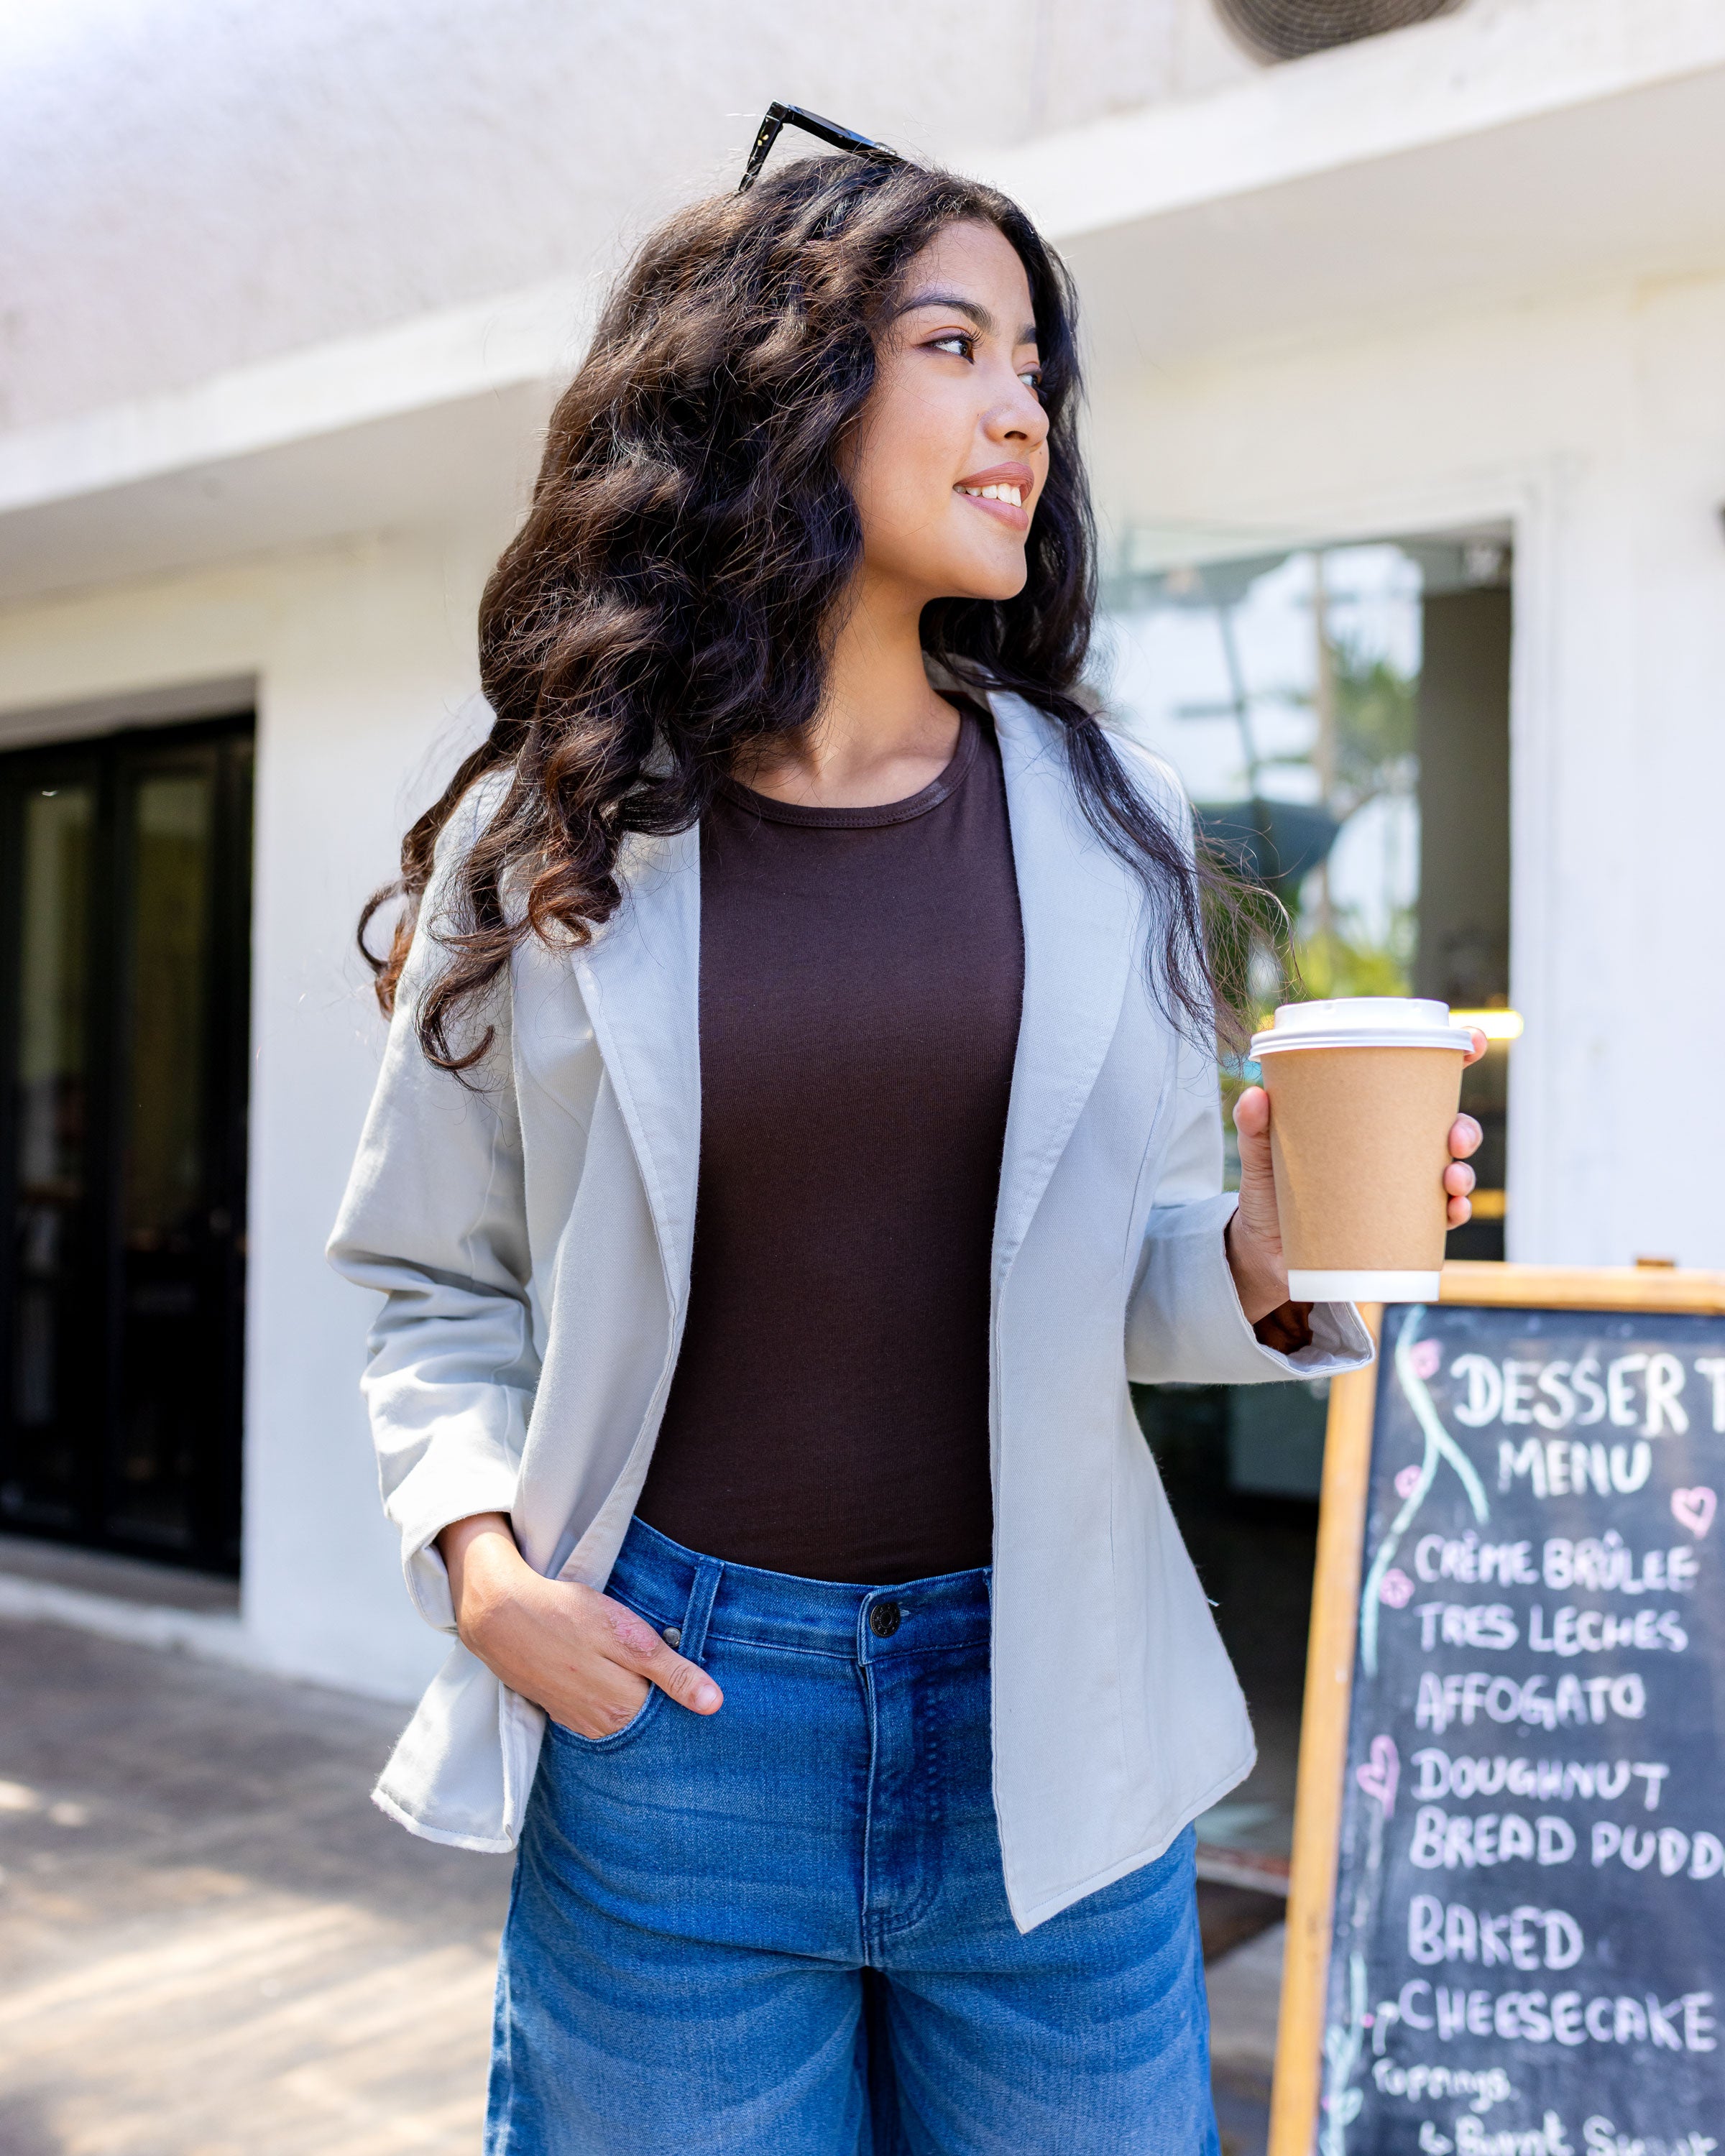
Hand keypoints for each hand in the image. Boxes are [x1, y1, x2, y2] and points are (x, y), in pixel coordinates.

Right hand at [437, 1513, 721, 1736]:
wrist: (501, 1615)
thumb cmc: (567, 1616)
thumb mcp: (628, 1636)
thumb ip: (672, 1672)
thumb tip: (714, 1704)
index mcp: (625, 1710)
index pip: (675, 1717)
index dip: (688, 1695)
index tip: (697, 1677)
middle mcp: (603, 1727)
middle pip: (650, 1720)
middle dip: (666, 1700)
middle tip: (670, 1667)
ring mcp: (579, 1722)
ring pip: (625, 1717)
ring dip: (638, 1697)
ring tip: (640, 1667)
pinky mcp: (562, 1711)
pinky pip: (599, 1713)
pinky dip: (611, 1697)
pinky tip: (611, 1674)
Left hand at [1225, 1028, 1488, 1322]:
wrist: (1264, 1250)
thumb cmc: (1268, 1190)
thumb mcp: (1260, 1154)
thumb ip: (1253, 1127)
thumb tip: (1254, 1096)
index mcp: (1368, 1119)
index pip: (1418, 1083)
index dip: (1456, 1057)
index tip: (1474, 1041)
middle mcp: (1392, 1150)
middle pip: (1447, 1129)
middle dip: (1465, 1129)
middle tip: (1455, 1137)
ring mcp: (1399, 1188)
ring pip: (1451, 1173)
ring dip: (1464, 1173)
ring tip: (1452, 1179)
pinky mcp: (1397, 1226)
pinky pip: (1439, 1220)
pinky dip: (1454, 1214)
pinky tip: (1453, 1212)